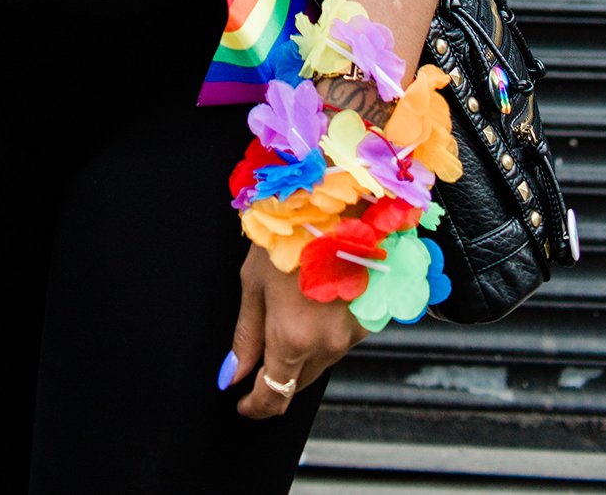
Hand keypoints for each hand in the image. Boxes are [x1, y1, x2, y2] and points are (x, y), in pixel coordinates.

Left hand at [227, 243, 365, 418]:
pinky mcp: (371, 319)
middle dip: (275, 379)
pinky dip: (323, 335)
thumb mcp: (253, 280)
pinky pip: (340, 342)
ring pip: (320, 364)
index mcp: (292, 338)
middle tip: (257, 359)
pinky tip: (314, 303)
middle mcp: (327, 344)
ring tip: (288, 312)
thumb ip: (245, 334)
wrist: (341, 200)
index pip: (273, 396)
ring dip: (300, 355)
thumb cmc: (291, 232)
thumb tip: (233, 374)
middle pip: (297, 386)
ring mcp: (353, 334)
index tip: (243, 403)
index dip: (255, 406)